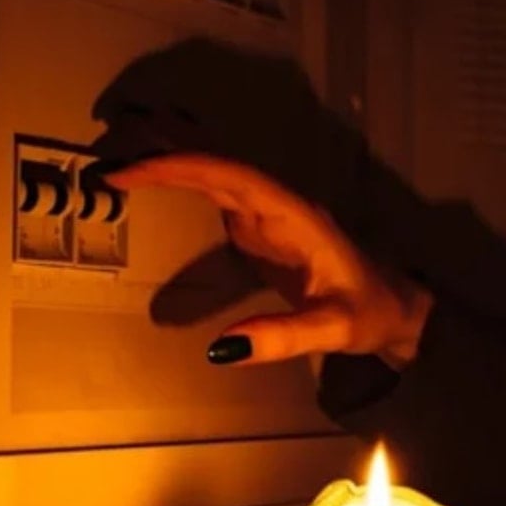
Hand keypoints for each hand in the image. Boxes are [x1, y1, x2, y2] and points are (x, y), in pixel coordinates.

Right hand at [103, 149, 432, 367]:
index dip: (183, 167)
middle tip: (108, 162)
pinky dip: (185, 191)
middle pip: (217, 168)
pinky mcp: (265, 235)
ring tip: (119, 169)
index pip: (233, 177)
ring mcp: (272, 219)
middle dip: (166, 157)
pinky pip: (219, 201)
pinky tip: (154, 193)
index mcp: (296, 216)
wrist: (398, 313)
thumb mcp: (333, 328)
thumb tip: (220, 348)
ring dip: (172, 169)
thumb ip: (284, 336)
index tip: (133, 171)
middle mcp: (280, 208)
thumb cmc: (372, 314)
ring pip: (216, 179)